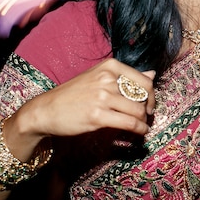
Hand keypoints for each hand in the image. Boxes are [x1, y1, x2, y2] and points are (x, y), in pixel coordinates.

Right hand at [13, 58, 155, 139]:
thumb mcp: (98, 77)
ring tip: (141, 127)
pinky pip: (130, 123)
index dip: (151, 95)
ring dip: (143, 122)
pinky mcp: (98, 116)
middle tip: (145, 118)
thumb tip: (153, 73)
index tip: (149, 105)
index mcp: (109, 66)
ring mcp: (102, 97)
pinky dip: (139, 130)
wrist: (46, 110)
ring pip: (138, 111)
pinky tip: (139, 133)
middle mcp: (107, 79)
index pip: (143, 80)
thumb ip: (125, 77)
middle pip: (143, 96)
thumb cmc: (72, 95)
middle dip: (147, 110)